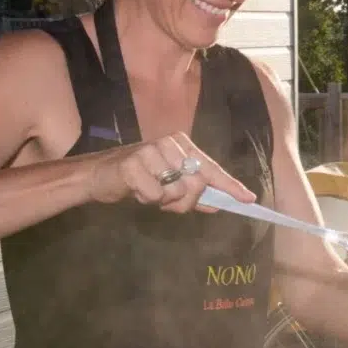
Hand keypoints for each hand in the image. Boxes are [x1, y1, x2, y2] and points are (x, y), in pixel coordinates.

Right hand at [88, 132, 254, 212]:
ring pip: (176, 191)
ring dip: (162, 201)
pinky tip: (135, 190)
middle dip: (184, 202)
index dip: (231, 186)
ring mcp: (152, 151)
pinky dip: (147, 199)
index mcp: (182, 145)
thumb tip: (217, 204)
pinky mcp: (134, 163)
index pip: (211, 168)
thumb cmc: (138, 179)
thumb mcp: (169, 185)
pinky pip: (156, 194)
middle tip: (165, 201)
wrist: (98, 174)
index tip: (249, 199)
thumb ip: (193, 194)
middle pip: (196, 185)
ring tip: (147, 191)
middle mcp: (170, 143)